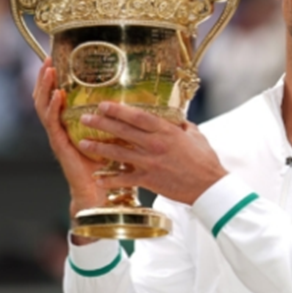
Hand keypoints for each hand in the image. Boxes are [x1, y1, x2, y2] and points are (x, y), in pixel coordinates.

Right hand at [33, 58, 106, 219]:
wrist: (99, 192)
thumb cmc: (107, 164)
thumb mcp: (112, 135)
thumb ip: (117, 119)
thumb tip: (138, 98)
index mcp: (70, 124)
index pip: (57, 96)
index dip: (55, 79)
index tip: (57, 59)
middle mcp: (60, 128)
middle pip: (45, 98)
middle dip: (44, 78)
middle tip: (48, 59)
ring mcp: (57, 137)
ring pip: (43, 108)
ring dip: (45, 88)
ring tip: (49, 72)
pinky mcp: (60, 146)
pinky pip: (52, 124)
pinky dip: (54, 108)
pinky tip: (57, 96)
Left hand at [78, 102, 227, 204]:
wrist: (208, 187)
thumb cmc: (205, 161)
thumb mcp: (196, 136)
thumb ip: (183, 126)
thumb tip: (177, 119)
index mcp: (166, 131)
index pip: (138, 116)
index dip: (119, 110)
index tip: (104, 105)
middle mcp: (155, 145)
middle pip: (123, 131)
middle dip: (101, 123)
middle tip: (85, 118)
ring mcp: (150, 163)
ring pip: (118, 153)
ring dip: (98, 148)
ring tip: (83, 144)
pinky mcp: (149, 180)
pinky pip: (124, 179)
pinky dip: (109, 179)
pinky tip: (97, 178)